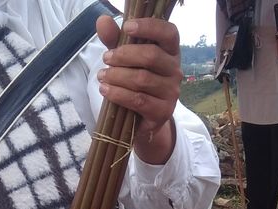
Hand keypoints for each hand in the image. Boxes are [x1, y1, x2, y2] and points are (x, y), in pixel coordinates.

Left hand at [95, 15, 181, 164]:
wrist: (142, 119)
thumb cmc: (135, 82)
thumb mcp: (124, 58)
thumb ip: (115, 39)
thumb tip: (102, 20)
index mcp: (170, 52)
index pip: (169, 33)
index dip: (149, 27)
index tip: (127, 26)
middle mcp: (175, 70)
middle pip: (152, 56)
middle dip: (124, 55)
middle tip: (106, 58)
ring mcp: (171, 92)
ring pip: (142, 79)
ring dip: (117, 76)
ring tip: (101, 76)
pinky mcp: (163, 111)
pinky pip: (138, 100)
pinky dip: (118, 94)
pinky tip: (106, 90)